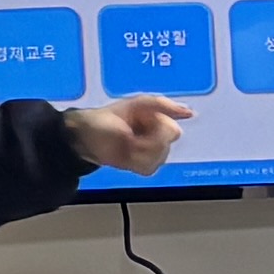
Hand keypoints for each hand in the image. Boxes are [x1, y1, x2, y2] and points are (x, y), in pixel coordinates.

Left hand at [70, 93, 193, 175]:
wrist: (83, 137)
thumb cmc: (105, 119)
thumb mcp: (135, 104)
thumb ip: (163, 105)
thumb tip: (189, 112)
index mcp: (158, 117)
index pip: (173, 131)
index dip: (157, 129)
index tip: (141, 122)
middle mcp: (158, 136)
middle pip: (166, 147)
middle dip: (147, 141)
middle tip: (130, 134)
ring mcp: (150, 152)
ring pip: (158, 159)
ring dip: (140, 152)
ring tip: (126, 144)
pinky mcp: (142, 165)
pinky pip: (149, 168)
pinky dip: (136, 163)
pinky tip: (127, 155)